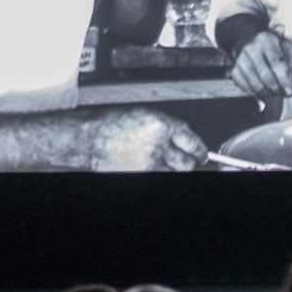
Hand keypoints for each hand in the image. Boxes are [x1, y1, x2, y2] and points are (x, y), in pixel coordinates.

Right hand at [86, 107, 207, 171]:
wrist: (90, 139)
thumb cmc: (112, 124)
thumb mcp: (144, 115)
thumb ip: (168, 125)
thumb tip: (185, 135)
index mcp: (161, 126)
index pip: (192, 142)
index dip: (200, 150)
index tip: (202, 154)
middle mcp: (158, 145)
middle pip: (187, 163)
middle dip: (189, 162)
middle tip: (187, 160)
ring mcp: (150, 162)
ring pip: (175, 172)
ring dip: (172, 168)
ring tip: (161, 160)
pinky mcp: (142, 174)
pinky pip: (159, 175)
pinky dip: (158, 171)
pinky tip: (148, 163)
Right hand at [229, 29, 291, 98]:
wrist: (245, 38)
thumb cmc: (270, 45)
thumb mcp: (283, 45)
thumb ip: (289, 61)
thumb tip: (287, 80)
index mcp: (266, 40)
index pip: (276, 63)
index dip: (284, 80)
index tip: (290, 92)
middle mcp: (250, 48)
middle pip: (265, 76)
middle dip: (276, 89)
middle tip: (283, 94)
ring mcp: (240, 59)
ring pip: (255, 84)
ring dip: (267, 93)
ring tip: (274, 93)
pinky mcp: (233, 69)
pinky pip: (245, 87)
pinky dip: (255, 93)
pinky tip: (263, 93)